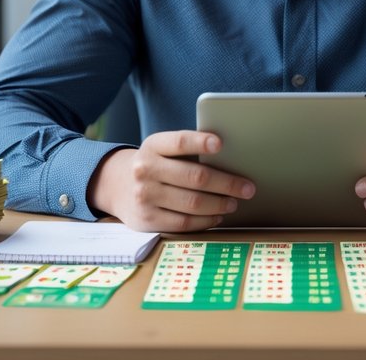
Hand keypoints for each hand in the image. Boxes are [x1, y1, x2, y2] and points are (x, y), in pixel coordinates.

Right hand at [88, 130, 255, 232]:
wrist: (117, 185)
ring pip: (193, 203)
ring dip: (220, 204)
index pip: (179, 141)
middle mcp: (145, 169)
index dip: (200, 142)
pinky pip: (184, 223)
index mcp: (153, 145)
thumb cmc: (156, 164)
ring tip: (235, 203)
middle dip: (227, 183)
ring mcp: (144, 196)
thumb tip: (232, 159)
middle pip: (195, 177)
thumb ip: (188, 152)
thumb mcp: (163, 150)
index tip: (221, 144)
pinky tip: (218, 216)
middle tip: (248, 188)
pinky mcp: (147, 219)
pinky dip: (206, 221)